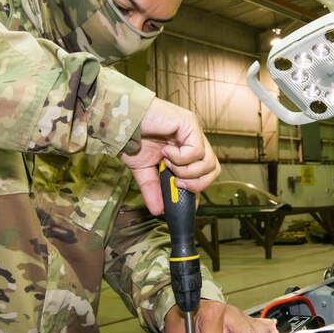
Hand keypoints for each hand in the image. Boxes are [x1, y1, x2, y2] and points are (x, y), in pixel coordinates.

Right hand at [122, 98, 220, 214]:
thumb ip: (153, 189)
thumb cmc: (131, 138)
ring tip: (168, 163)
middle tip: (177, 182)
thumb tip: (157, 210)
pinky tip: (166, 151)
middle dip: (196, 184)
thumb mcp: (143, 170)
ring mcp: (193, 131)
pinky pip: (196, 151)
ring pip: (209, 163)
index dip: (197, 189)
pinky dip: (180, 158)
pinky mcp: (190, 124)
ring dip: (186, 170)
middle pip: (213, 170)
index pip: (204, 174)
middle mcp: (193, 140)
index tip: (183, 201)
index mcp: (185, 150)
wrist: (120, 122)